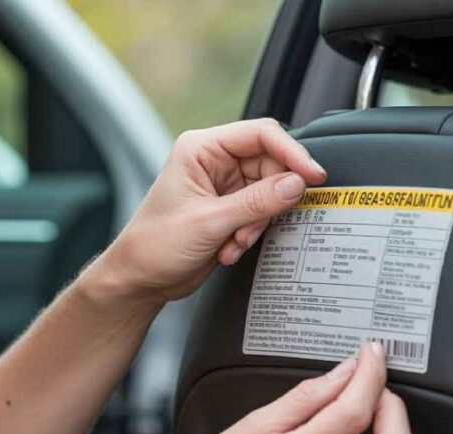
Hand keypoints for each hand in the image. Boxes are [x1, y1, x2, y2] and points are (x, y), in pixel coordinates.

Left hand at [103, 118, 326, 302]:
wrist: (139, 279)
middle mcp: (214, 162)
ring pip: (269, 193)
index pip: (261, 134)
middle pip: (270, 165)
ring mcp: (224, 186)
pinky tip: (230, 248)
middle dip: (270, 200)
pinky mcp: (230, 210)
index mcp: (201, 148)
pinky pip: (260, 214)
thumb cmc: (153, 245)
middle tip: (260, 224)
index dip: (292, 153)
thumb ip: (257, 203)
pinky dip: (251, 234)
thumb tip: (296, 185)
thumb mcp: (209, 222)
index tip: (312, 175)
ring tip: (236, 241)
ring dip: (258, 223)